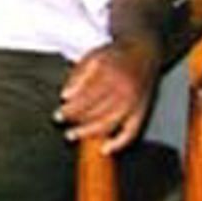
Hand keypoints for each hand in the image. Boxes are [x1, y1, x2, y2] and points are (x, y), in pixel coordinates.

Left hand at [56, 36, 159, 153]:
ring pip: (111, 124)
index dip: (70, 110)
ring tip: (73, 135)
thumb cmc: (114, 55)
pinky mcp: (142, 111)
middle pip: (97, 113)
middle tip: (64, 127)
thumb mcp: (92, 57)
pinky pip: (132, 132)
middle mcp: (124, 91)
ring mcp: (135, 103)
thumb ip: (77, 76)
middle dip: (77, 122)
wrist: (144, 51)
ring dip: (90, 133)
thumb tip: (64, 96)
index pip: (86, 99)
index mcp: (110, 76)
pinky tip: (105, 149)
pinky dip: (120, 143)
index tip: (57, 116)